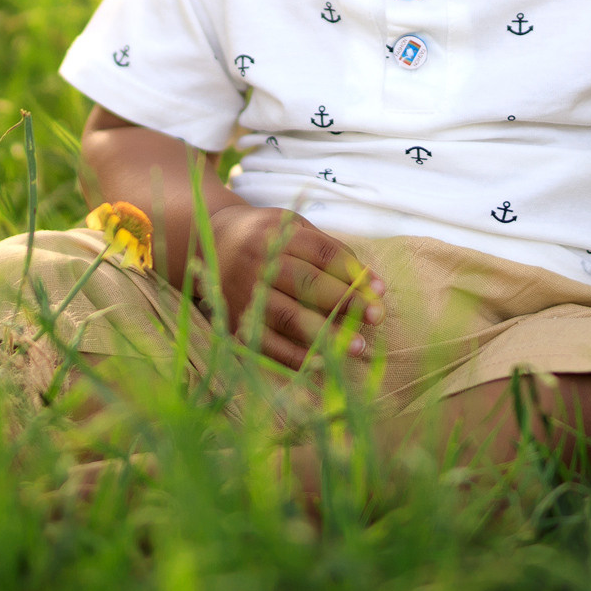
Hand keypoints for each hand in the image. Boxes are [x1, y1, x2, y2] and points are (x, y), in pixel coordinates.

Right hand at [204, 203, 385, 369]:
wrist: (210, 244)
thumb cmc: (265, 237)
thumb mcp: (292, 227)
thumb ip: (328, 249)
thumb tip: (370, 281)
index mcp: (276, 234)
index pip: (322, 253)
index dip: (353, 271)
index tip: (380, 289)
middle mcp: (258, 263)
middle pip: (307, 284)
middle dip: (345, 301)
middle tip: (376, 316)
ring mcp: (246, 294)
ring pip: (288, 317)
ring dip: (326, 334)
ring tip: (357, 347)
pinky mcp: (237, 322)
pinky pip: (268, 345)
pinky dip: (296, 357)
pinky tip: (324, 363)